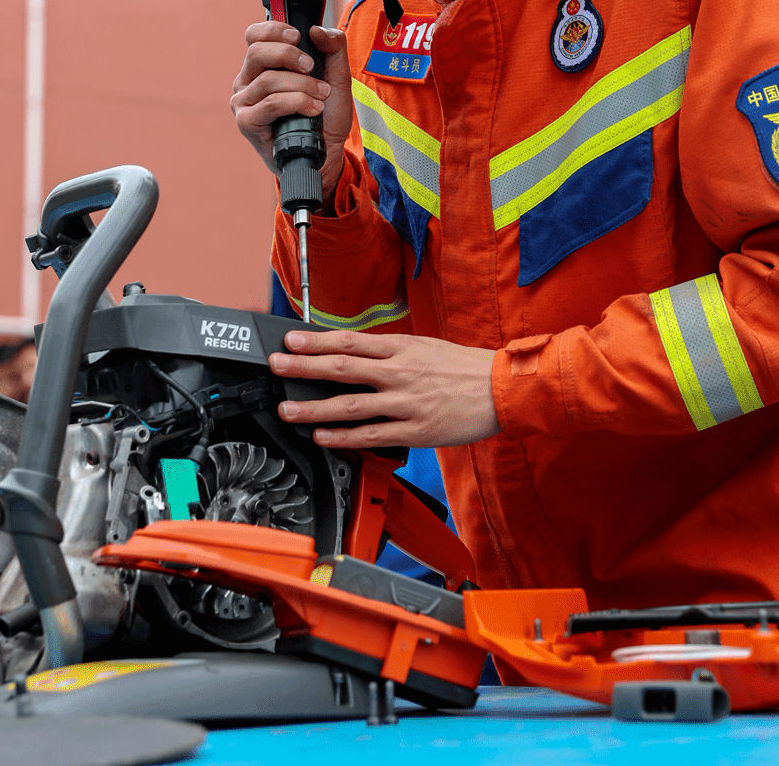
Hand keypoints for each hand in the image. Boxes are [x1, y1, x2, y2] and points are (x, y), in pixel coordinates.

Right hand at [231, 23, 352, 199]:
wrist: (326, 151)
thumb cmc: (325, 115)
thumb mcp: (337, 76)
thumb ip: (333, 47)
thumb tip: (315, 30)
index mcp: (262, 65)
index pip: (254, 36)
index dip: (273, 30)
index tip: (297, 36)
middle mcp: (247, 81)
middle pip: (256, 52)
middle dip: (289, 56)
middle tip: (311, 67)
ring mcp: (243, 102)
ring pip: (268, 80)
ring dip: (302, 86)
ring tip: (320, 96)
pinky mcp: (247, 122)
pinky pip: (271, 104)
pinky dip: (297, 103)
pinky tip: (312, 110)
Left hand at [270, 330, 499, 449]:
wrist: (502, 388)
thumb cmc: (464, 367)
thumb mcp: (425, 347)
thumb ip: (391, 352)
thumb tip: (356, 353)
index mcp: (402, 348)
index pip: (350, 341)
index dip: (316, 341)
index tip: (290, 341)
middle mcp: (400, 372)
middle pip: (343, 368)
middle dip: (304, 367)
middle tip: (276, 366)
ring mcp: (406, 402)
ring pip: (351, 405)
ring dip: (314, 408)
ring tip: (288, 410)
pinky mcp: (416, 430)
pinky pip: (372, 435)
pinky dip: (344, 437)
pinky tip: (323, 437)